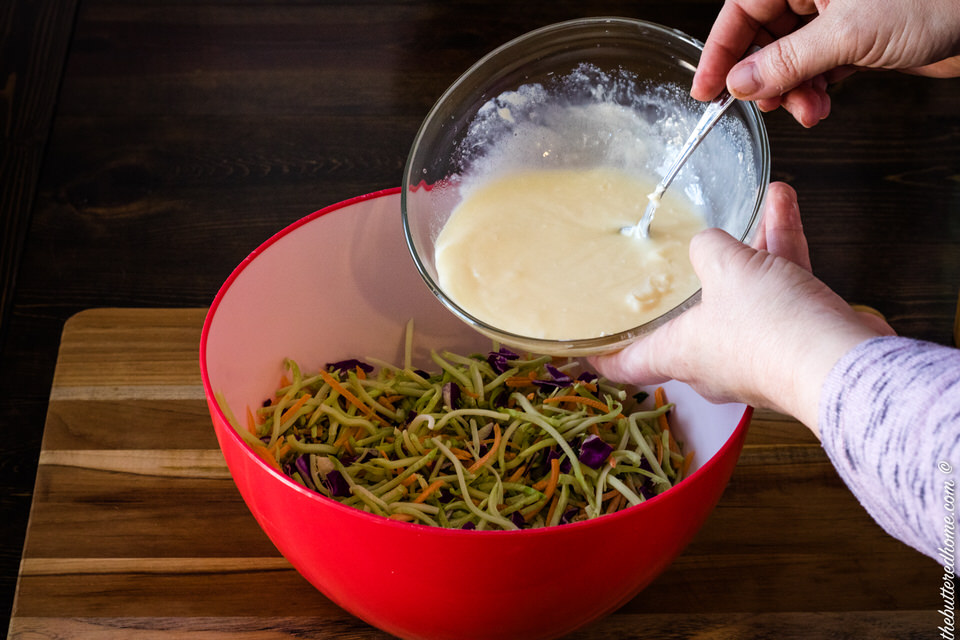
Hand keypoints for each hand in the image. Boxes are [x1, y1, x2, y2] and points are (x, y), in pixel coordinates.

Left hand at [589, 182, 893, 434]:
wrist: (845, 364)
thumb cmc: (771, 330)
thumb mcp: (725, 270)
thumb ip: (707, 249)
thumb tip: (707, 244)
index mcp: (679, 353)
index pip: (624, 363)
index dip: (600, 353)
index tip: (582, 344)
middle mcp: (712, 359)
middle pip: (688, 316)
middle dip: (690, 277)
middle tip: (678, 250)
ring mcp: (755, 351)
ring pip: (743, 291)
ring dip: (749, 246)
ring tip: (752, 204)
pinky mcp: (794, 339)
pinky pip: (781, 287)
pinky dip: (781, 249)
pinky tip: (782, 203)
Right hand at [691, 0, 959, 126]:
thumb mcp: (848, 33)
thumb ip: (787, 61)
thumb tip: (741, 83)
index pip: (741, 10)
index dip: (720, 51)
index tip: (706, 89)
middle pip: (763, 36)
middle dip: (764, 77)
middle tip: (767, 104)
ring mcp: (837, 12)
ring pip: (789, 57)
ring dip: (792, 90)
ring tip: (808, 109)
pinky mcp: (857, 35)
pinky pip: (817, 66)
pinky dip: (815, 89)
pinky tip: (821, 104)